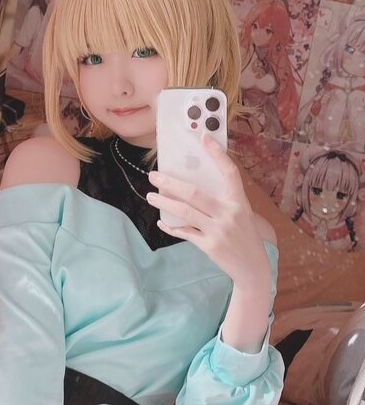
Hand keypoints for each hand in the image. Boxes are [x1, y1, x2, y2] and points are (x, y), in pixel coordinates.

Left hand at [147, 134, 271, 291]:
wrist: (252, 267)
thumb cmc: (245, 237)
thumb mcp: (241, 214)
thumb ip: (223, 201)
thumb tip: (192, 188)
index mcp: (239, 201)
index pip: (229, 172)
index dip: (217, 154)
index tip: (204, 137)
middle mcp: (229, 213)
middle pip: (194, 193)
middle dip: (170, 183)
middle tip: (154, 176)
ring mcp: (218, 230)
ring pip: (185, 212)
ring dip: (165, 202)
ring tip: (151, 196)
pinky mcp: (210, 246)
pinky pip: (185, 233)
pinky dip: (171, 227)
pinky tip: (161, 222)